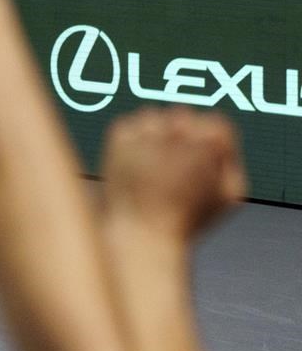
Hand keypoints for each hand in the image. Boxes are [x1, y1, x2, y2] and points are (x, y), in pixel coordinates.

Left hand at [101, 106, 245, 240]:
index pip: (215, 122)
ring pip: (152, 116)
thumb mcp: (229, 194)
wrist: (139, 235)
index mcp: (208, 148)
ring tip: (150, 166)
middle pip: (183, 115)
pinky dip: (129, 140)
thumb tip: (221, 137)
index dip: (208, 141)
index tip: (199, 157)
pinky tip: (133, 164)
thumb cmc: (186, 220)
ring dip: (152, 135)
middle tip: (171, 163)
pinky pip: (127, 125)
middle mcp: (177, 136)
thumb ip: (232, 158)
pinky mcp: (119, 140)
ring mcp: (145, 136)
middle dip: (179, 135)